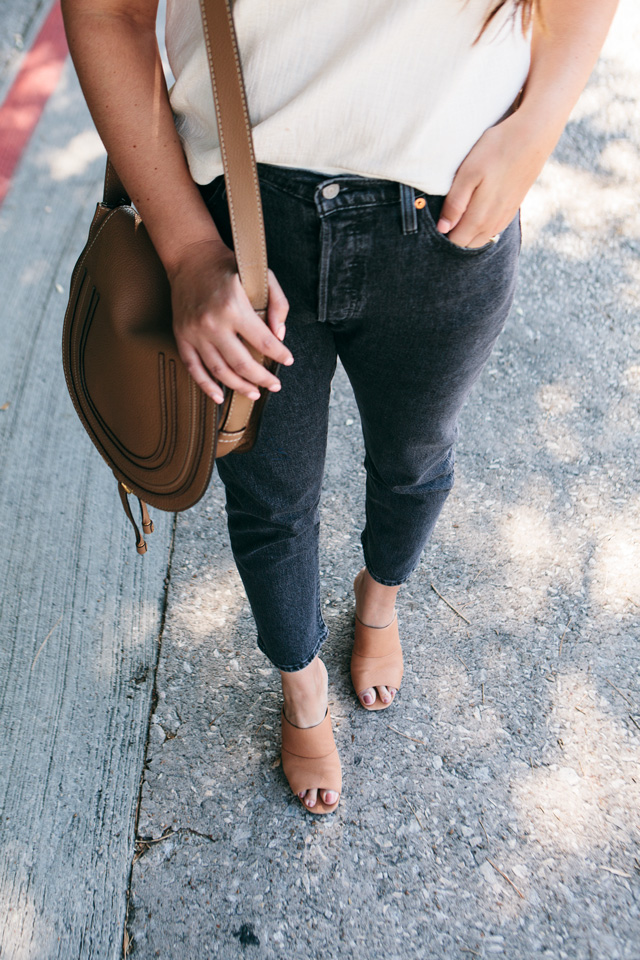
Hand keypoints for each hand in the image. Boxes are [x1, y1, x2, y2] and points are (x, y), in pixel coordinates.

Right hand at [167, 239, 292, 404]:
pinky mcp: (182, 337)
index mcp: (234, 307)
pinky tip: (220, 397)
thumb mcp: (261, 275)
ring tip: (254, 393)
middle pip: (243, 363)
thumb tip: (279, 335)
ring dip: (240, 386)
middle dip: (262, 378)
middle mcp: (213, 323)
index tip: (287, 360)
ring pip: (220, 371)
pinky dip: (206, 386)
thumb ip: (277, 303)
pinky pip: (194, 369)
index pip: (264, 341)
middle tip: (274, 385)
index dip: (279, 355)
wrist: (191, 257)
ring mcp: (195, 333)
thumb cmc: (229, 265)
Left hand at [437, 111, 556, 247]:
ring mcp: (505, 216)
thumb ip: (455, 204)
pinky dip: (483, 227)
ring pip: (483, 238)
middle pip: (469, 243)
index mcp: (479, 217)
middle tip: (446, 218)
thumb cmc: (496, 150)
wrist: (533, 137)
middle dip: (456, 237)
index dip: (445, 235)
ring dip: (469, 233)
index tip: (437, 222)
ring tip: (459, 216)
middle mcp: (494, 223)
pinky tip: (477, 213)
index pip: (457, 241)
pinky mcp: (513, 208)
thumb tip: (443, 229)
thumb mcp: (468, 173)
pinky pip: (495, 228)